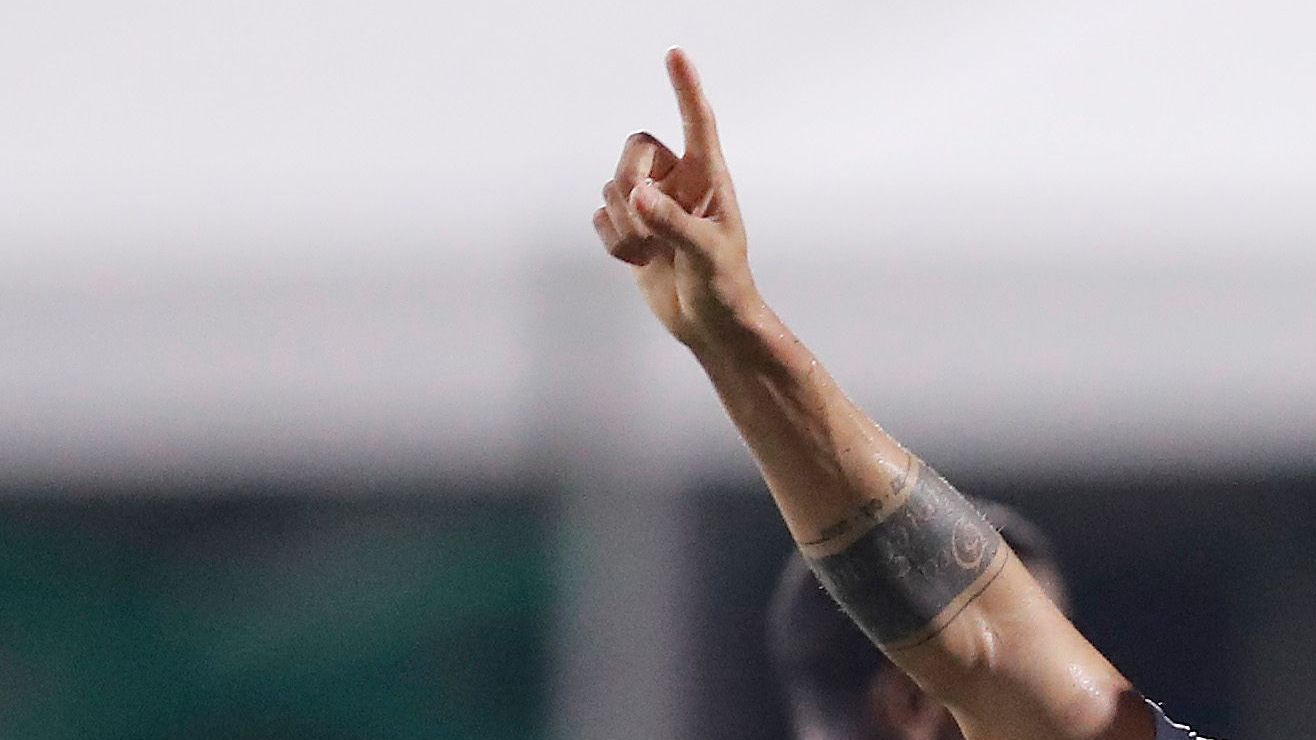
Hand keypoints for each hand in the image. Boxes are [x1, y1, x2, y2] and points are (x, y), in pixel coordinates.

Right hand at [592, 48, 758, 347]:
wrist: (710, 325)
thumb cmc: (725, 286)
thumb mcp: (705, 254)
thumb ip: (672, 222)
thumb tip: (637, 195)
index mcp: (708, 179)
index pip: (697, 124)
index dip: (685, 89)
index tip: (675, 55)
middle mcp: (678, 184)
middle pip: (634, 151)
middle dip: (630, 183)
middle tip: (645, 218)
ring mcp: (652, 206)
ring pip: (612, 187)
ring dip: (625, 226)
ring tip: (653, 253)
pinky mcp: (632, 230)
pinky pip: (601, 217)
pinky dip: (613, 242)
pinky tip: (639, 261)